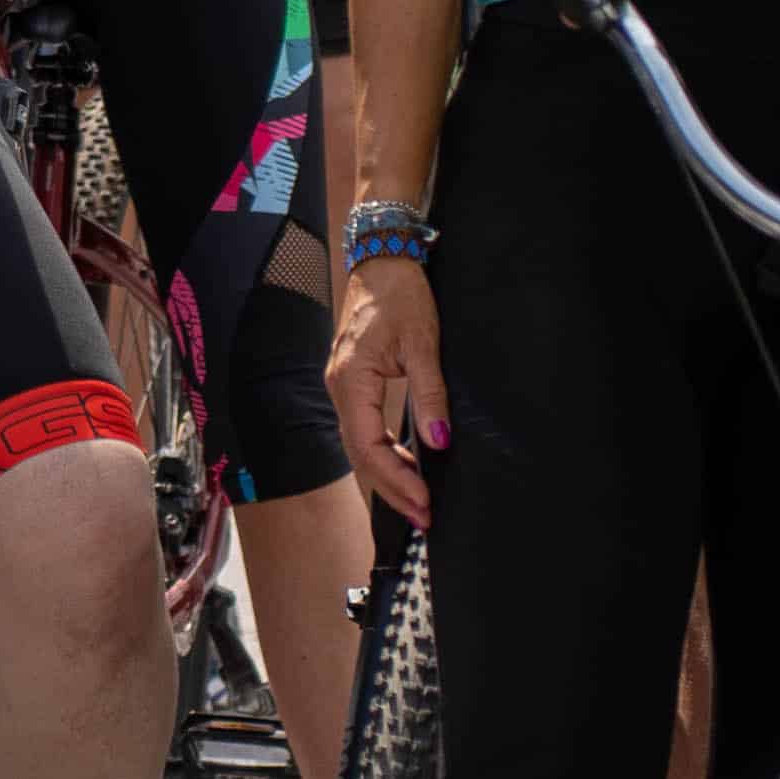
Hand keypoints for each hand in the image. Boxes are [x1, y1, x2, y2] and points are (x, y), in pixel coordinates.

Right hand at [323, 256, 442, 525]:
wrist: (382, 261)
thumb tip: (439, 440)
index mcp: (352, 381)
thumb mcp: (424, 344)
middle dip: (393, 489)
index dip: (397, 478)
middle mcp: (340, 389)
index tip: (425, 501)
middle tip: (425, 517)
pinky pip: (363, 430)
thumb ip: (431, 395)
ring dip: (389, 475)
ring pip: (360, 446)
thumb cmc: (401, 295)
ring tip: (418, 502)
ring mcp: (343, 388)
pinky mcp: (352, 385)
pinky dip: (384, 454)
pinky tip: (406, 466)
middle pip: (361, 455)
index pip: (368, 446)